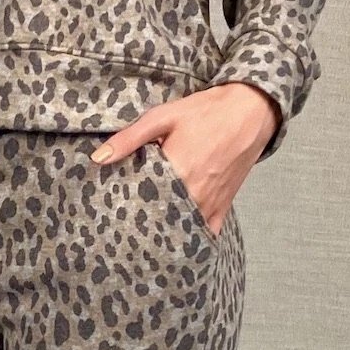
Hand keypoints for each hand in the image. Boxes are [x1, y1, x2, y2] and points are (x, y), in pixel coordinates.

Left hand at [87, 83, 276, 236]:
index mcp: (177, 170)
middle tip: (123, 227)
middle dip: (142, 222)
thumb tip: (98, 158)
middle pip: (161, 219)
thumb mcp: (163, 117)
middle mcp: (195, 192)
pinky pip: (206, 231)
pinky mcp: (224, 205)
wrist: (251, 110)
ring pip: (182, 228)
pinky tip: (176, 240)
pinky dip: (192, 236)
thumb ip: (130, 139)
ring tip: (144, 234)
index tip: (111, 212)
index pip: (142, 201)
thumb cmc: (206, 111)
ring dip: (165, 231)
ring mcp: (211, 202)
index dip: (125, 209)